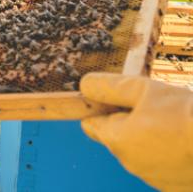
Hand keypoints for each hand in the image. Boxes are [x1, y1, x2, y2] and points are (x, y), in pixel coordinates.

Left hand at [80, 72, 192, 191]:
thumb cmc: (183, 114)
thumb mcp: (140, 88)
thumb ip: (108, 87)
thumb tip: (84, 87)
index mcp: (117, 140)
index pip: (91, 124)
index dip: (101, 106)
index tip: (120, 96)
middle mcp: (131, 164)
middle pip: (117, 136)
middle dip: (128, 120)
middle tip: (154, 105)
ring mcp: (153, 179)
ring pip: (142, 150)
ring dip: (150, 136)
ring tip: (174, 122)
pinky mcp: (174, 187)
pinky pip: (163, 164)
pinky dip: (169, 153)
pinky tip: (185, 141)